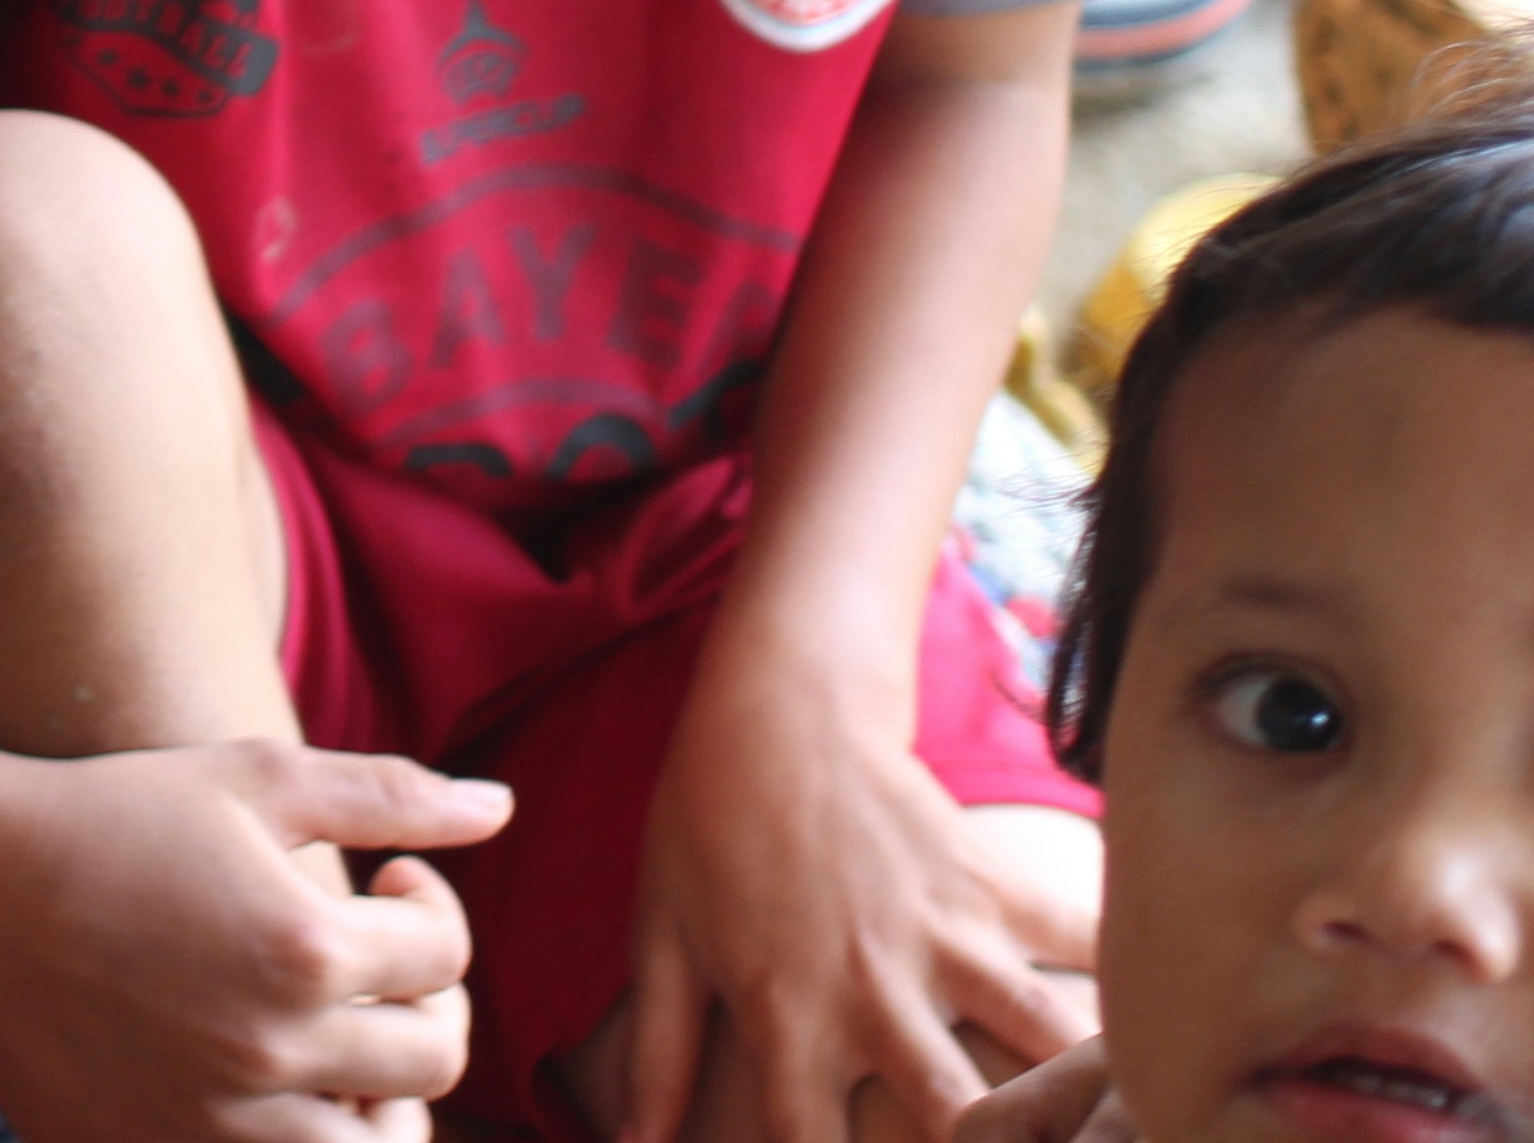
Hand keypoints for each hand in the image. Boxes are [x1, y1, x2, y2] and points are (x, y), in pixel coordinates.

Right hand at [0, 739, 510, 1142]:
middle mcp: (272, 1049)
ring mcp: (217, 1118)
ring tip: (358, 1049)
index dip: (431, 908)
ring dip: (388, 1096)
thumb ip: (387, 792)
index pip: (444, 957)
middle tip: (381, 962)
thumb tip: (501, 807)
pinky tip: (285, 1079)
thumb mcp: (253, 776)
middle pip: (432, 1055)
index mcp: (304, 949)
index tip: (389, 884)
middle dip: (428, 999)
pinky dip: (309, 1134)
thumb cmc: (117, 810)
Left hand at [618, 668, 1094, 1142]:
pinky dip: (1131, 971)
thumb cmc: (705, 828)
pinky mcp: (992, 888)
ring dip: (1091, 1091)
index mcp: (788, 1014)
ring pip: (1044, 1039)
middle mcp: (876, 991)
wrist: (773, 711)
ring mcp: (945, 939)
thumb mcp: (663, 939)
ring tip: (1133, 1124)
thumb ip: (657, 1051)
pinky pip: (1079, 935)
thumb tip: (631, 1141)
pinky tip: (1178, 1012)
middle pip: (959, 1116)